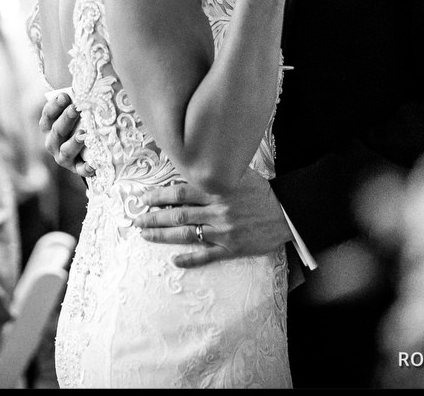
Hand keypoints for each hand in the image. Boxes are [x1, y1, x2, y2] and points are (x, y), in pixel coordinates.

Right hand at [38, 91, 93, 177]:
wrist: (85, 151)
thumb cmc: (79, 124)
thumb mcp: (74, 114)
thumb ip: (75, 103)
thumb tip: (86, 87)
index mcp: (49, 127)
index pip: (48, 115)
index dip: (55, 106)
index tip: (65, 96)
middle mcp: (52, 143)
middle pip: (57, 131)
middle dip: (66, 119)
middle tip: (76, 108)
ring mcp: (62, 157)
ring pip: (66, 150)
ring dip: (74, 142)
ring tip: (83, 134)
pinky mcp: (76, 168)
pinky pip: (80, 169)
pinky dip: (86, 168)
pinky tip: (94, 165)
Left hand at [133, 170, 290, 267]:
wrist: (287, 214)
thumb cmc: (262, 191)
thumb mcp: (240, 173)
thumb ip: (217, 171)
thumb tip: (192, 162)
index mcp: (217, 190)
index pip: (180, 192)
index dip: (159, 196)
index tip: (143, 199)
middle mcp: (217, 210)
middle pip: (178, 214)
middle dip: (154, 217)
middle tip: (137, 220)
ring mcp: (223, 231)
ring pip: (187, 234)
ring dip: (163, 236)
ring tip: (146, 236)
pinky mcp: (232, 248)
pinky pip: (207, 256)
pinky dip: (189, 259)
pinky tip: (174, 261)